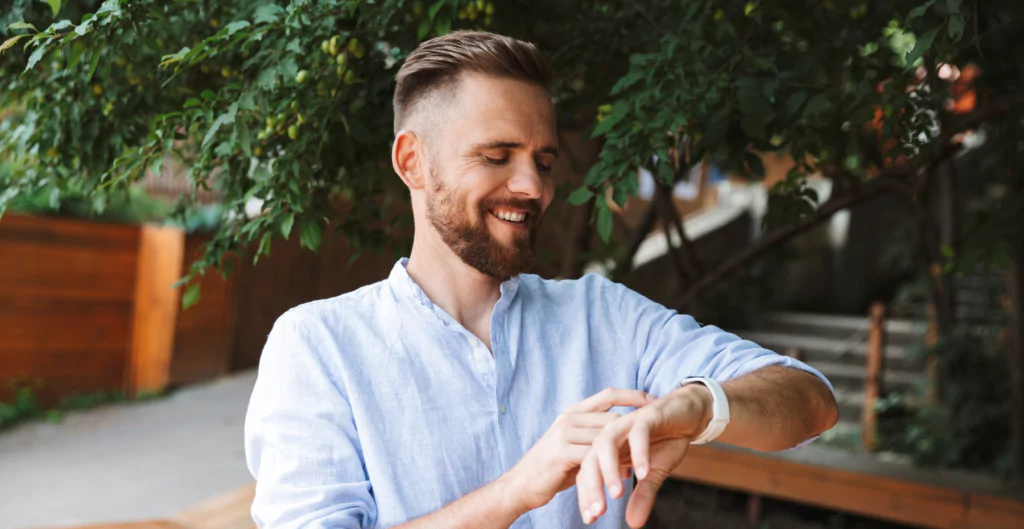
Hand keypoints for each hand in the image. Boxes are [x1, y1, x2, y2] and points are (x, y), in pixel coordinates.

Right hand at [507, 388, 655, 512]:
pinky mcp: (562, 452)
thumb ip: (596, 441)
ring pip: (607, 436)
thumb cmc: (552, 469)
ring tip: (646, 459)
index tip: (656, 400)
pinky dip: (612, 464)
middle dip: (635, 427)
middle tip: (660, 433)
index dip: (634, 395)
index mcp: (572, 412)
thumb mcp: (575, 448)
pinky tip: (625, 475)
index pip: (609, 394)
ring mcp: (564, 433)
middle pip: (612, 417)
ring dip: (626, 449)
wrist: (520, 485)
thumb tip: (628, 448)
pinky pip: (595, 455)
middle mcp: (568, 418)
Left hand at [576, 385, 711, 526]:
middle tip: (597, 512)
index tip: (590, 518)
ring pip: (607, 444)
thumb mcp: (654, 473)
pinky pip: (638, 434)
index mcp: (608, 449)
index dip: (588, 496)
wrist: (687, 414)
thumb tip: (633, 524)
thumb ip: (642, 495)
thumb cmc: (666, 441)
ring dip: (609, 469)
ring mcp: (626, 423)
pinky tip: (643, 472)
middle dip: (592, 487)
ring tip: (616, 494)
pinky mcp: (646, 416)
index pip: (589, 473)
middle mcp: (611, 435)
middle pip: (591, 459)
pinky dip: (639, 453)